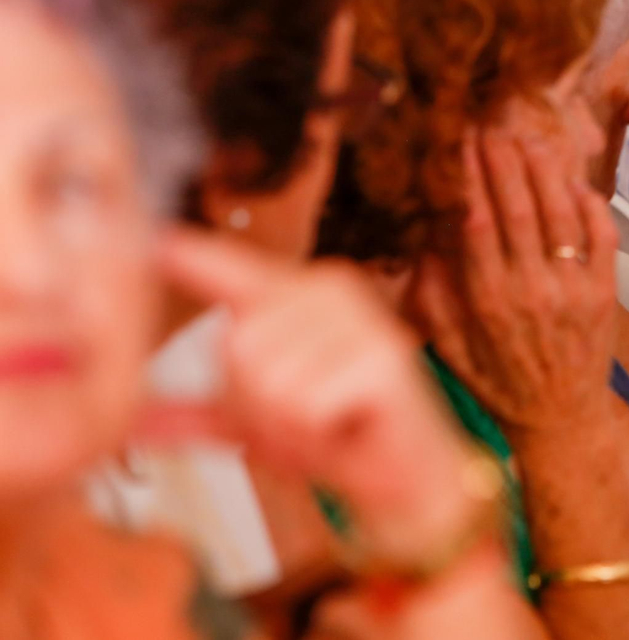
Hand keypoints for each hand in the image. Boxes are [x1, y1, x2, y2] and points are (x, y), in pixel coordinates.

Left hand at [151, 229, 479, 566]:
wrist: (407, 478)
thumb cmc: (338, 436)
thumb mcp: (256, 423)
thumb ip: (198, 414)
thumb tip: (129, 423)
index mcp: (300, 294)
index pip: (235, 271)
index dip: (197, 257)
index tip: (159, 240)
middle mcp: (332, 290)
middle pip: (236, 347)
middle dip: (255, 406)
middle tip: (302, 418)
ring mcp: (362, 319)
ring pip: (267, 379)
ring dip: (286, 423)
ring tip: (326, 422)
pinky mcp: (382, 357)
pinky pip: (304, 403)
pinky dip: (316, 431)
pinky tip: (348, 425)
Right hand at [409, 127, 618, 435]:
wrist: (562, 421)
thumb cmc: (505, 387)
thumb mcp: (452, 352)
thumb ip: (433, 301)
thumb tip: (422, 248)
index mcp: (488, 303)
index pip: (476, 224)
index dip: (469, 179)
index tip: (460, 147)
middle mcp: (532, 292)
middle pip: (518, 210)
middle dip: (503, 162)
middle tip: (492, 129)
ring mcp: (573, 290)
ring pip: (560, 215)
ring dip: (544, 171)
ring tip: (528, 141)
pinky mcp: (606, 292)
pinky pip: (601, 236)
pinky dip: (589, 204)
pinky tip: (574, 181)